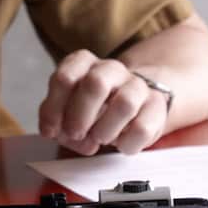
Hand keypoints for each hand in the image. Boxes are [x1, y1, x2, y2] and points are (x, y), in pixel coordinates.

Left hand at [37, 49, 167, 155]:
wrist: (133, 103)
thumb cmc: (92, 108)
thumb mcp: (67, 108)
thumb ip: (56, 117)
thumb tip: (55, 131)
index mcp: (84, 63)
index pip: (65, 78)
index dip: (54, 108)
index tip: (51, 131)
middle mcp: (111, 69)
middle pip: (95, 83)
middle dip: (80, 116)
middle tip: (75, 135)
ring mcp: (136, 85)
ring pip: (124, 103)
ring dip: (104, 130)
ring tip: (99, 139)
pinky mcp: (156, 106)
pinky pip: (142, 127)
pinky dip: (126, 143)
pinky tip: (120, 144)